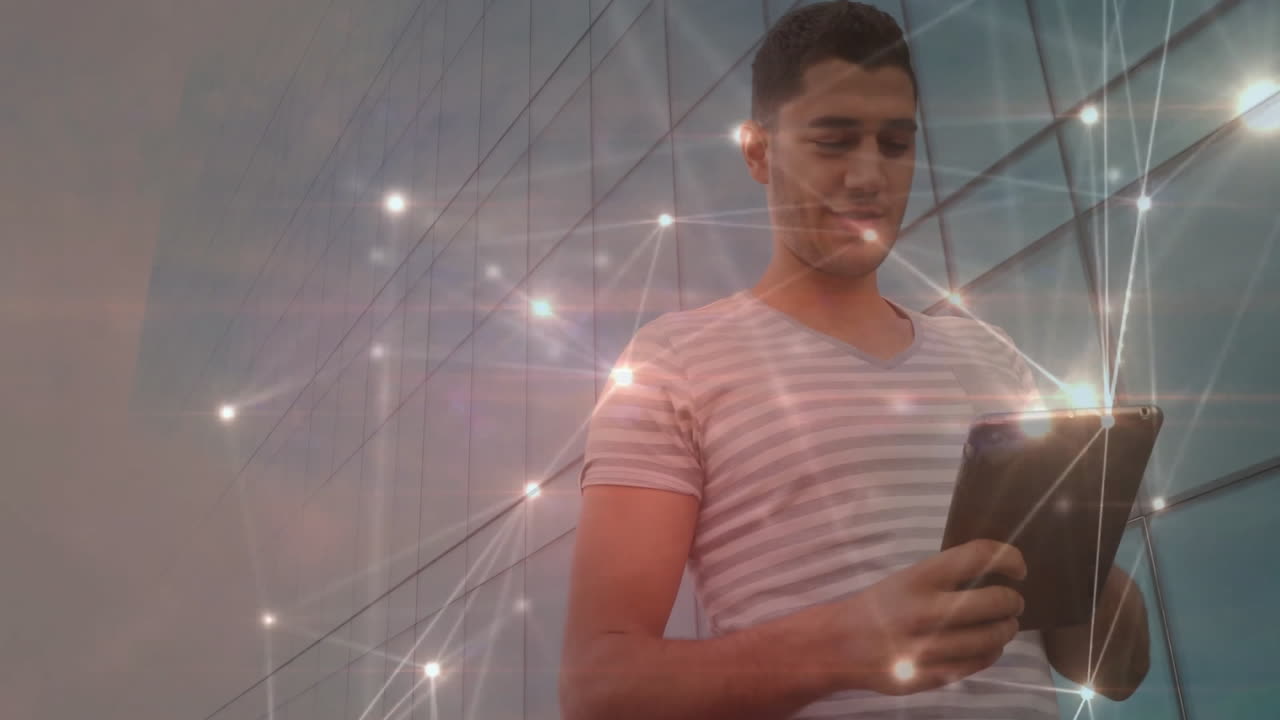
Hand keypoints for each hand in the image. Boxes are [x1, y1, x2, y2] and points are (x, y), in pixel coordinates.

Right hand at [816, 539, 1027, 695]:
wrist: (838, 645)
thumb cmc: (878, 606)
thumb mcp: (906, 579)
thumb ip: (945, 577)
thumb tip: (995, 573)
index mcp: (919, 578)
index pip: (979, 556)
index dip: (1010, 558)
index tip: (1018, 569)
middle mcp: (927, 611)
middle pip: (996, 601)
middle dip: (1014, 601)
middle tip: (1013, 602)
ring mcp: (929, 646)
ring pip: (993, 637)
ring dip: (1006, 629)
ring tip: (1003, 626)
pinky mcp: (931, 675)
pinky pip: (978, 663)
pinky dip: (990, 653)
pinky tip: (986, 646)